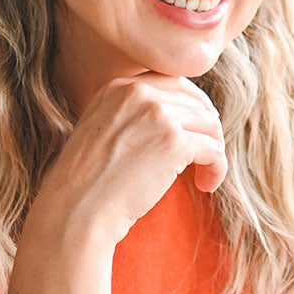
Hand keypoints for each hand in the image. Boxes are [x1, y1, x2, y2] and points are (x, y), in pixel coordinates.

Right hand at [29, 73, 226, 245]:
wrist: (76, 209)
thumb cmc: (88, 182)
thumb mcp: (102, 129)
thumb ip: (134, 114)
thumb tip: (182, 116)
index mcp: (119, 86)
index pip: (173, 84)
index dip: (192, 107)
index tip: (196, 130)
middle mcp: (139, 93)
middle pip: (196, 103)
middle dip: (206, 130)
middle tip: (206, 156)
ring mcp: (158, 115)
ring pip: (209, 125)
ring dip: (213, 151)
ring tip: (204, 175)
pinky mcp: (175, 143)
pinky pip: (214, 150)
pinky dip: (217, 168)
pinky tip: (206, 185)